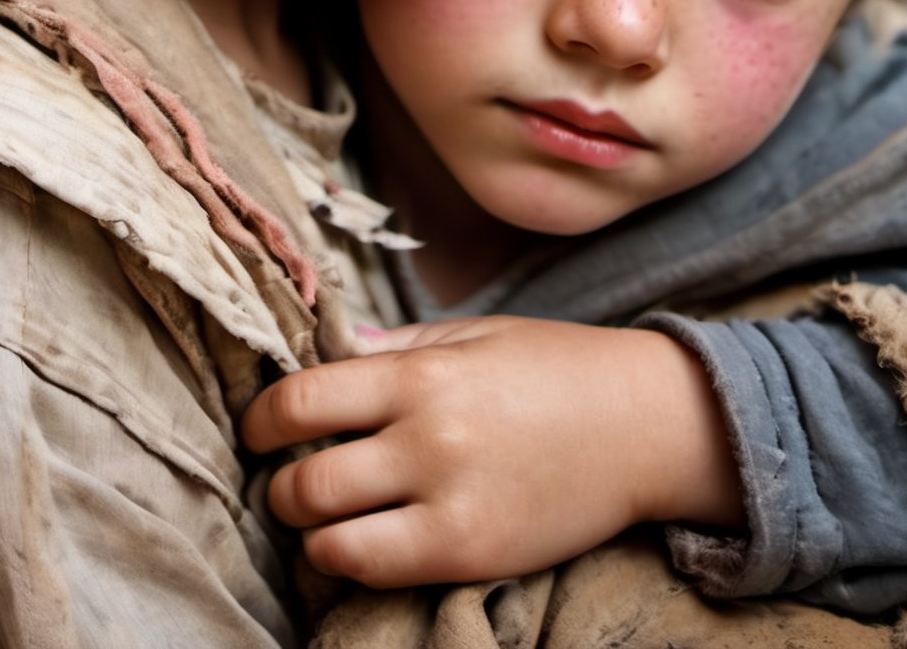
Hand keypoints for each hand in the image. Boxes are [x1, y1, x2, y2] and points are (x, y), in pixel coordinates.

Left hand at [242, 316, 743, 588]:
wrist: (647, 424)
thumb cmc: (559, 367)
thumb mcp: (475, 334)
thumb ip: (396, 346)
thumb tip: (328, 347)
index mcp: (421, 372)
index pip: (302, 398)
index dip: (262, 419)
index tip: (258, 427)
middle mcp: (427, 437)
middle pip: (304, 479)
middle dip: (279, 484)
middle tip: (287, 479)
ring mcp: (449, 502)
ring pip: (329, 536)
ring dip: (309, 530)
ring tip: (320, 518)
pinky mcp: (472, 554)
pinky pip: (377, 571)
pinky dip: (351, 563)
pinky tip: (361, 545)